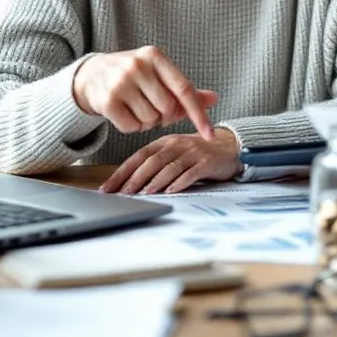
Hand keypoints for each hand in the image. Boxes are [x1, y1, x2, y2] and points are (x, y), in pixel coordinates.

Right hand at [72, 46, 217, 139]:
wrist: (91, 74)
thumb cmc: (133, 76)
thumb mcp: (158, 74)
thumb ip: (185, 89)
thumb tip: (214, 99)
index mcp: (155, 56)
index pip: (184, 89)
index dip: (198, 114)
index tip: (210, 134)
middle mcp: (137, 66)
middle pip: (168, 108)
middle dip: (164, 115)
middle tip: (153, 107)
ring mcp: (120, 83)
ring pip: (150, 120)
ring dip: (147, 122)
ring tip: (137, 108)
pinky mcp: (106, 101)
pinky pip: (131, 128)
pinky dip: (132, 127)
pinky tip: (124, 113)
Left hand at [99, 128, 242, 194]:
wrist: (229, 147)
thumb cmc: (196, 154)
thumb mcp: (174, 153)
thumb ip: (156, 164)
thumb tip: (130, 184)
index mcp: (164, 142)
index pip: (138, 156)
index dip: (122, 172)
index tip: (108, 188)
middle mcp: (176, 145)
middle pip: (152, 162)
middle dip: (135, 178)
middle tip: (124, 193)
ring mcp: (192, 152)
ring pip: (169, 167)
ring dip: (156, 181)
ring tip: (144, 193)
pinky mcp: (206, 162)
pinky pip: (191, 172)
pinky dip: (180, 182)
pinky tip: (171, 191)